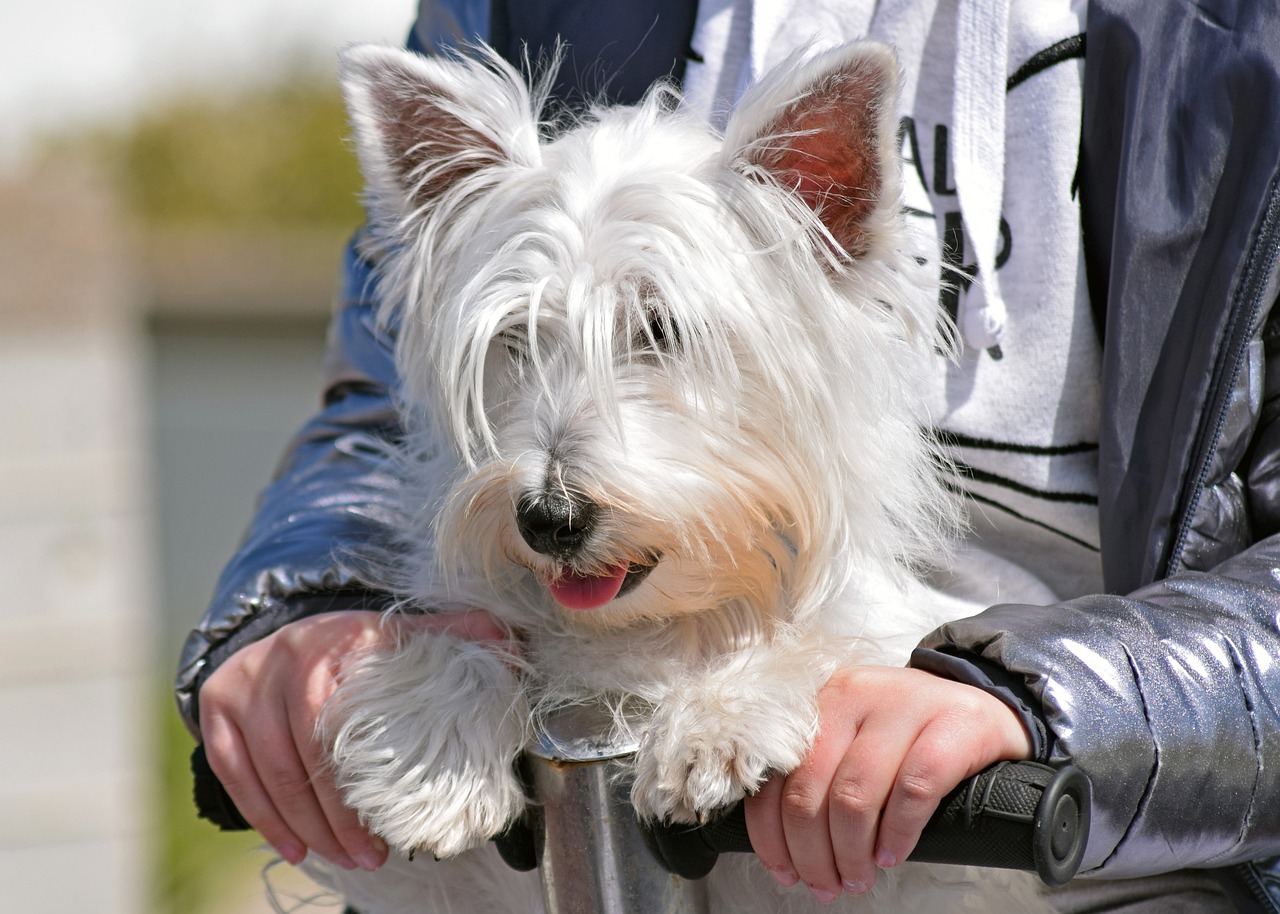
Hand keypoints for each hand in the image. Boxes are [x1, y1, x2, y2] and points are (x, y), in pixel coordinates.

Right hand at [198, 608, 511, 870]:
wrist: (279, 629)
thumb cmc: (352, 643)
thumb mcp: (400, 632)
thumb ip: (451, 635)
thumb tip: (509, 642)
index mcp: (334, 641)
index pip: (343, 722)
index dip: (362, 781)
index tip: (394, 821)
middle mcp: (281, 660)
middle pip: (303, 757)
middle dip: (338, 818)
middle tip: (373, 856)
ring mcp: (242, 687)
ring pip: (269, 772)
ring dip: (308, 826)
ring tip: (347, 859)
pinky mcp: (215, 710)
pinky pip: (234, 774)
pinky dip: (264, 817)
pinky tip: (297, 848)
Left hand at [743, 665, 1031, 902]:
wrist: (982, 708)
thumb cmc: (907, 738)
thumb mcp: (852, 742)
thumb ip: (815, 775)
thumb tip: (782, 844)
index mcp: (821, 700)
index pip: (775, 773)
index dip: (771, 833)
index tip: (784, 870)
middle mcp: (855, 693)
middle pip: (809, 788)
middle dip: (811, 852)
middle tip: (826, 884)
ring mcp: (905, 704)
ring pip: (854, 794)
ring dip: (851, 851)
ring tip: (858, 876)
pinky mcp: (953, 724)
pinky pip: (913, 791)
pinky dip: (897, 834)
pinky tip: (892, 855)